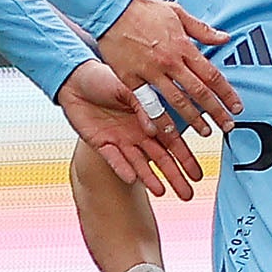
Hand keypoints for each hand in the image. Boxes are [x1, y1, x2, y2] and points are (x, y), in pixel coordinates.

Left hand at [58, 59, 207, 198]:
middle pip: (160, 158)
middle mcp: (138, 132)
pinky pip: (113, 159)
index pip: (172, 140)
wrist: (74, 79)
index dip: (184, 156)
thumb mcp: (129, 86)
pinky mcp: (101, 143)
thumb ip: (145, 106)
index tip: (197, 172)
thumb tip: (156, 128)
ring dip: (151, 178)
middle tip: (188, 193)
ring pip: (140, 163)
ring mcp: (121, 140)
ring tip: (165, 192)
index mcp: (149, 117)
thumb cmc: (104, 78)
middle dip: (175, 175)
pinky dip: (122, 169)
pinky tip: (132, 179)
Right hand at [95, 0, 239, 134]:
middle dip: (216, 111)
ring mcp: (150, 72)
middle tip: (228, 125)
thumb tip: (224, 37)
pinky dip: (157, 118)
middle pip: (199, 92)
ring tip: (205, 132)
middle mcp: (170, 62)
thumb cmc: (143, 10)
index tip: (236, 106)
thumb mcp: (177, 12)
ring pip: (176, 101)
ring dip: (193, 119)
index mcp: (183, 46)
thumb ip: (202, 29)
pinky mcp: (130, 79)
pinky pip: (147, 102)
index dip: (226, 93)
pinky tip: (167, 131)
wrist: (111, 10)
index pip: (212, 75)